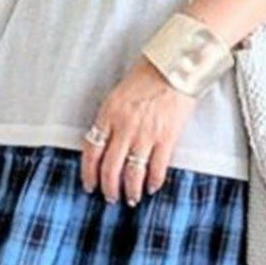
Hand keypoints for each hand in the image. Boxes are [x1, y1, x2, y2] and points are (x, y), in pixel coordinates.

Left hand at [80, 56, 200, 203]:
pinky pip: (157, 168)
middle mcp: (124, 126)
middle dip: (109, 188)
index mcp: (108, 114)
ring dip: (131, 191)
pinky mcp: (167, 137)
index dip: (89, 173)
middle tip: (110, 198)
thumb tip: (106, 144)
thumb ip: (111, 119)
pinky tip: (152, 187)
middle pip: (110, 168)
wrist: (176, 66)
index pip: (91, 151)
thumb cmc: (148, 75)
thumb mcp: (119, 95)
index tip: (90, 186)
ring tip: (131, 199)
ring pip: (132, 173)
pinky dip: (153, 181)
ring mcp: (146, 133)